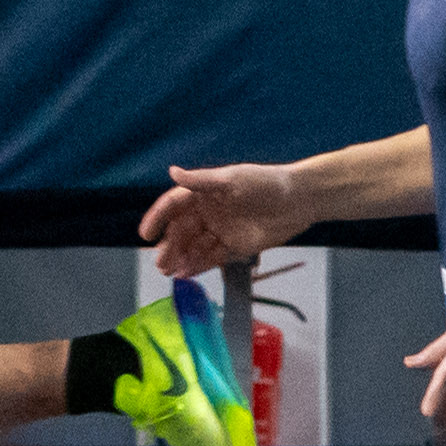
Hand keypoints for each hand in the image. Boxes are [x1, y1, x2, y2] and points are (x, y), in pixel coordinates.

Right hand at [144, 159, 294, 282]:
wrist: (300, 200)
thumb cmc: (267, 183)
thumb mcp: (233, 179)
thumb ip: (201, 180)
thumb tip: (172, 172)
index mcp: (206, 192)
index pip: (174, 205)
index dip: (158, 217)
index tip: (145, 233)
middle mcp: (210, 212)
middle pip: (182, 230)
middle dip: (169, 246)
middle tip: (160, 263)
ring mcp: (221, 230)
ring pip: (194, 246)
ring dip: (181, 258)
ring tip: (170, 272)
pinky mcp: (235, 246)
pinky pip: (212, 257)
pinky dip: (199, 265)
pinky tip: (186, 274)